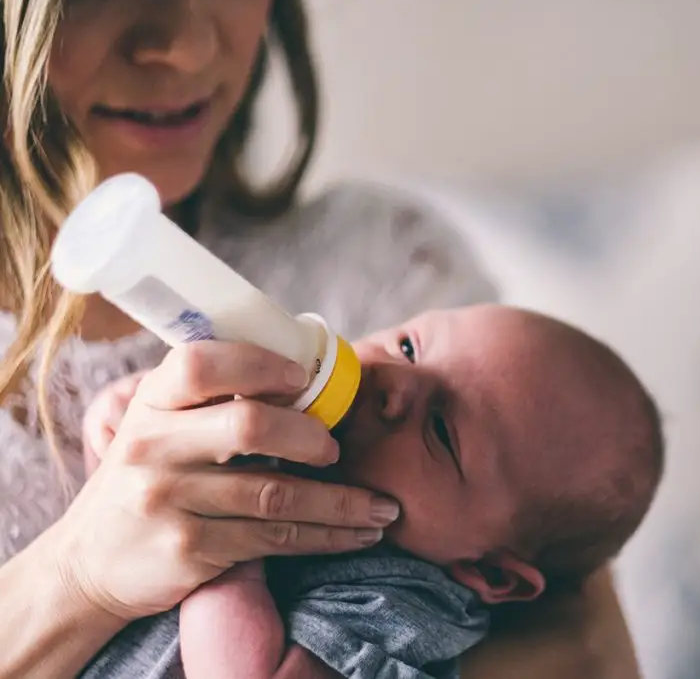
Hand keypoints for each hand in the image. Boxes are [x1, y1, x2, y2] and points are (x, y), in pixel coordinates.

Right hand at [58, 341, 397, 620]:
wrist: (89, 563)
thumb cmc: (146, 480)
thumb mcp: (158, 428)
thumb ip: (210, 401)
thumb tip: (302, 375)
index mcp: (152, 403)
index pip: (202, 364)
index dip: (260, 365)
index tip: (302, 379)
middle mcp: (154, 447)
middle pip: (250, 426)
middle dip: (311, 437)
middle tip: (337, 450)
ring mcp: (170, 500)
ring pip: (277, 493)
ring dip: (343, 502)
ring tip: (382, 507)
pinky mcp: (190, 549)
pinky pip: (275, 538)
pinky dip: (327, 536)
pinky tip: (358, 533)